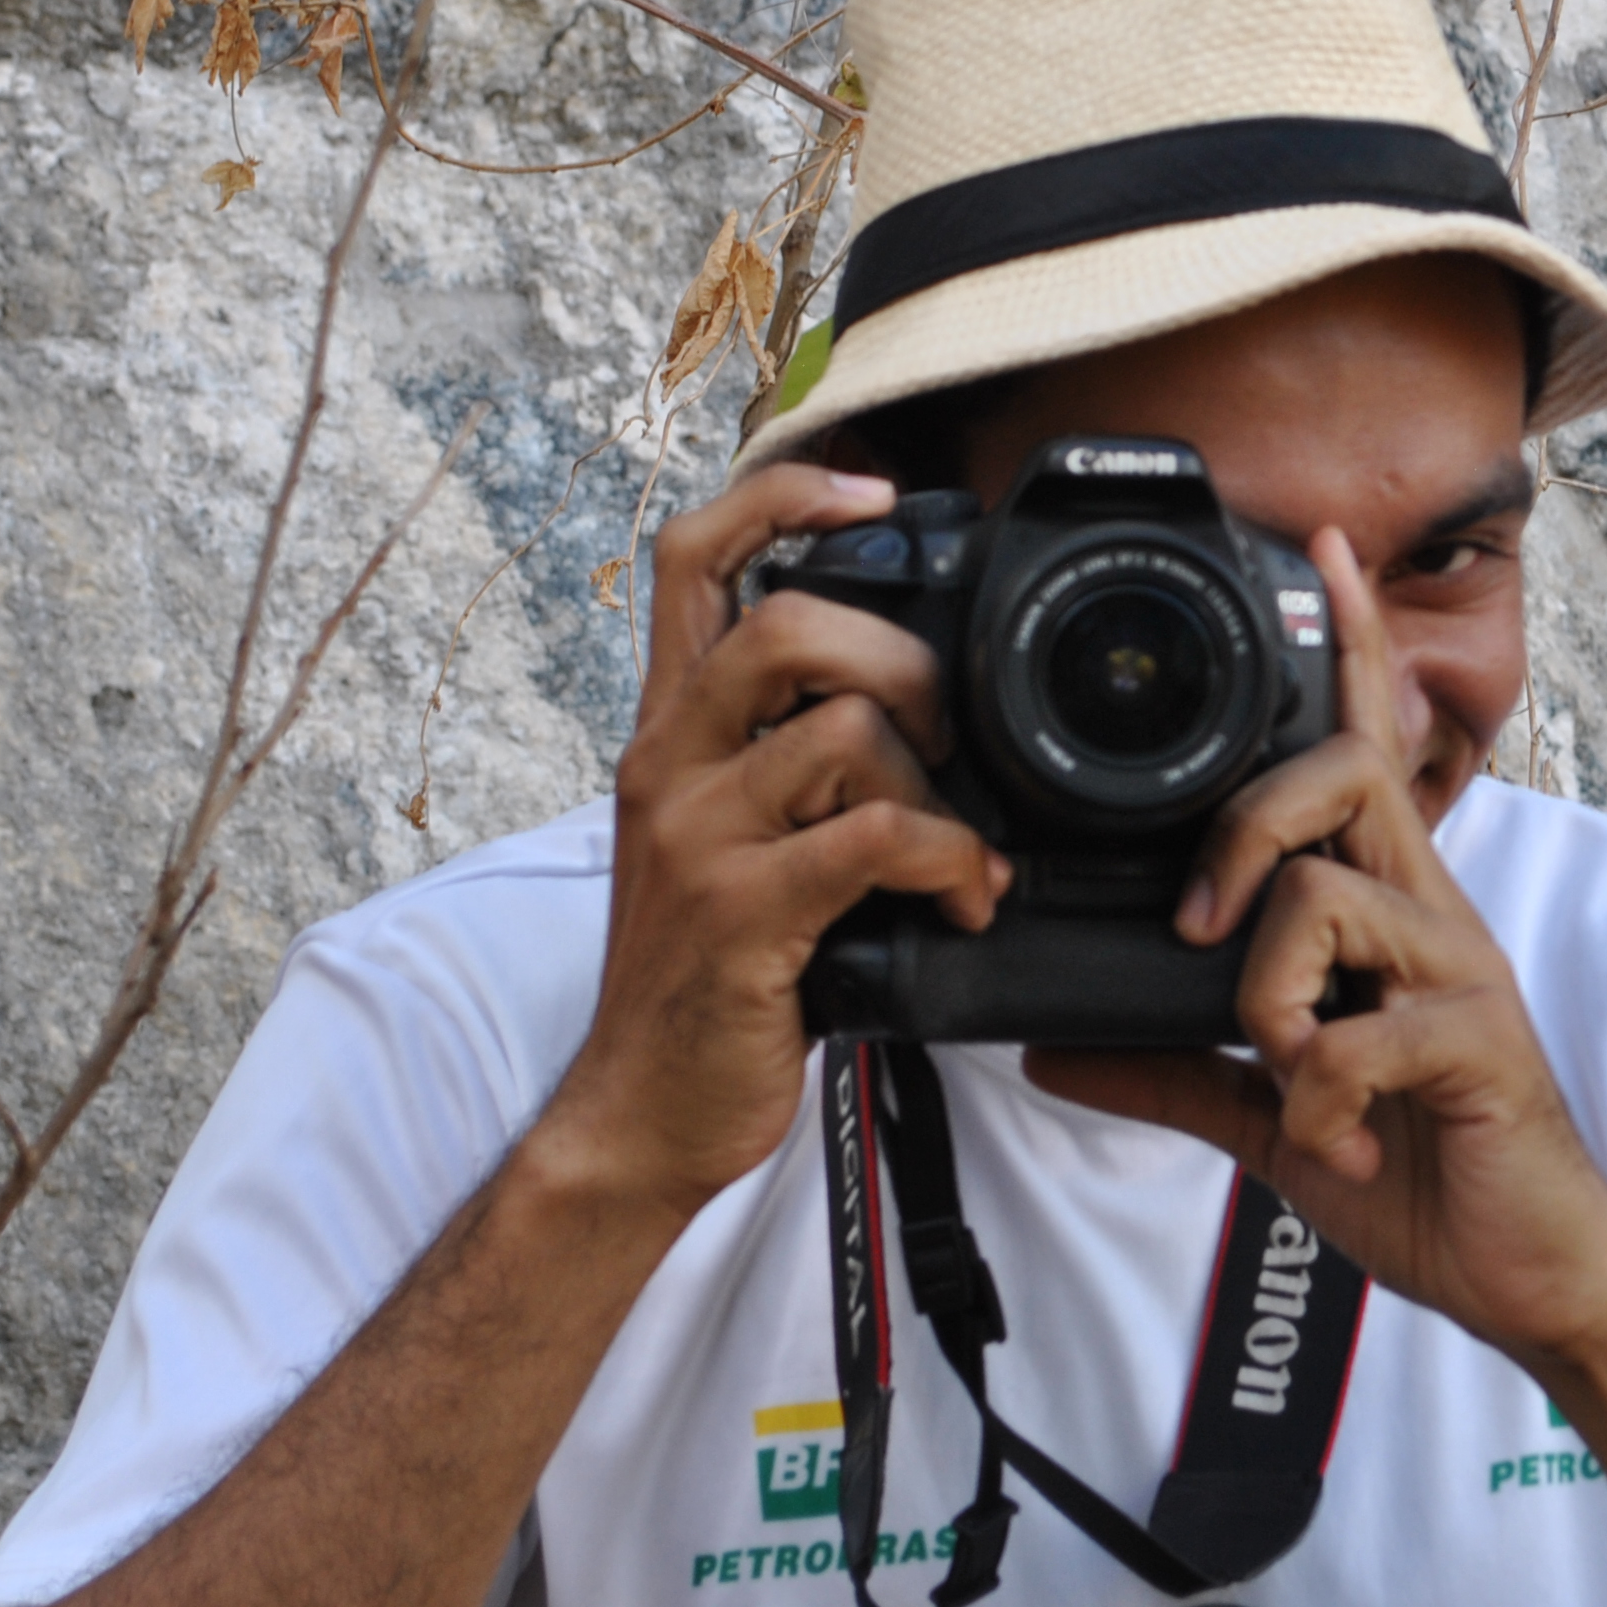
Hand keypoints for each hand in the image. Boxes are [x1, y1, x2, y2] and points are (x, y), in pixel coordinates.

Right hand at [529, 463, 1010, 1220]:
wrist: (639, 1114)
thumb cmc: (708, 979)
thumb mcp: (730, 842)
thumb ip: (790, 764)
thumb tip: (908, 706)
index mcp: (669, 734)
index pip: (693, 558)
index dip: (780, 496)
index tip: (872, 492)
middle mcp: (670, 766)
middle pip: (783, 626)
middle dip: (900, 657)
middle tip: (951, 729)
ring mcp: (699, 839)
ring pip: (841, 731)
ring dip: (937, 783)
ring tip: (967, 848)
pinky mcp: (741, 915)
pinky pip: (872, 839)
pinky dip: (948, 858)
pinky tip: (966, 897)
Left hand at [1029, 536, 1606, 1376]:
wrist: (1532, 1271)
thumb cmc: (1421, 1165)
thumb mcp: (1271, 1114)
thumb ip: (1172, 1068)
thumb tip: (1051, 1044)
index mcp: (1388, 908)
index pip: (1366, 743)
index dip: (1351, 644)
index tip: (1323, 547)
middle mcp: (1430, 915)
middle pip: (1339, 773)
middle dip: (1242, 829)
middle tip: (1195, 930)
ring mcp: (1460, 974)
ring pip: (1329, 900)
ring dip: (1268, 1000)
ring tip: (1282, 1080)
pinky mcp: (1480, 1045)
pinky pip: (1361, 1034)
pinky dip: (1316, 1097)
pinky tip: (1330, 1139)